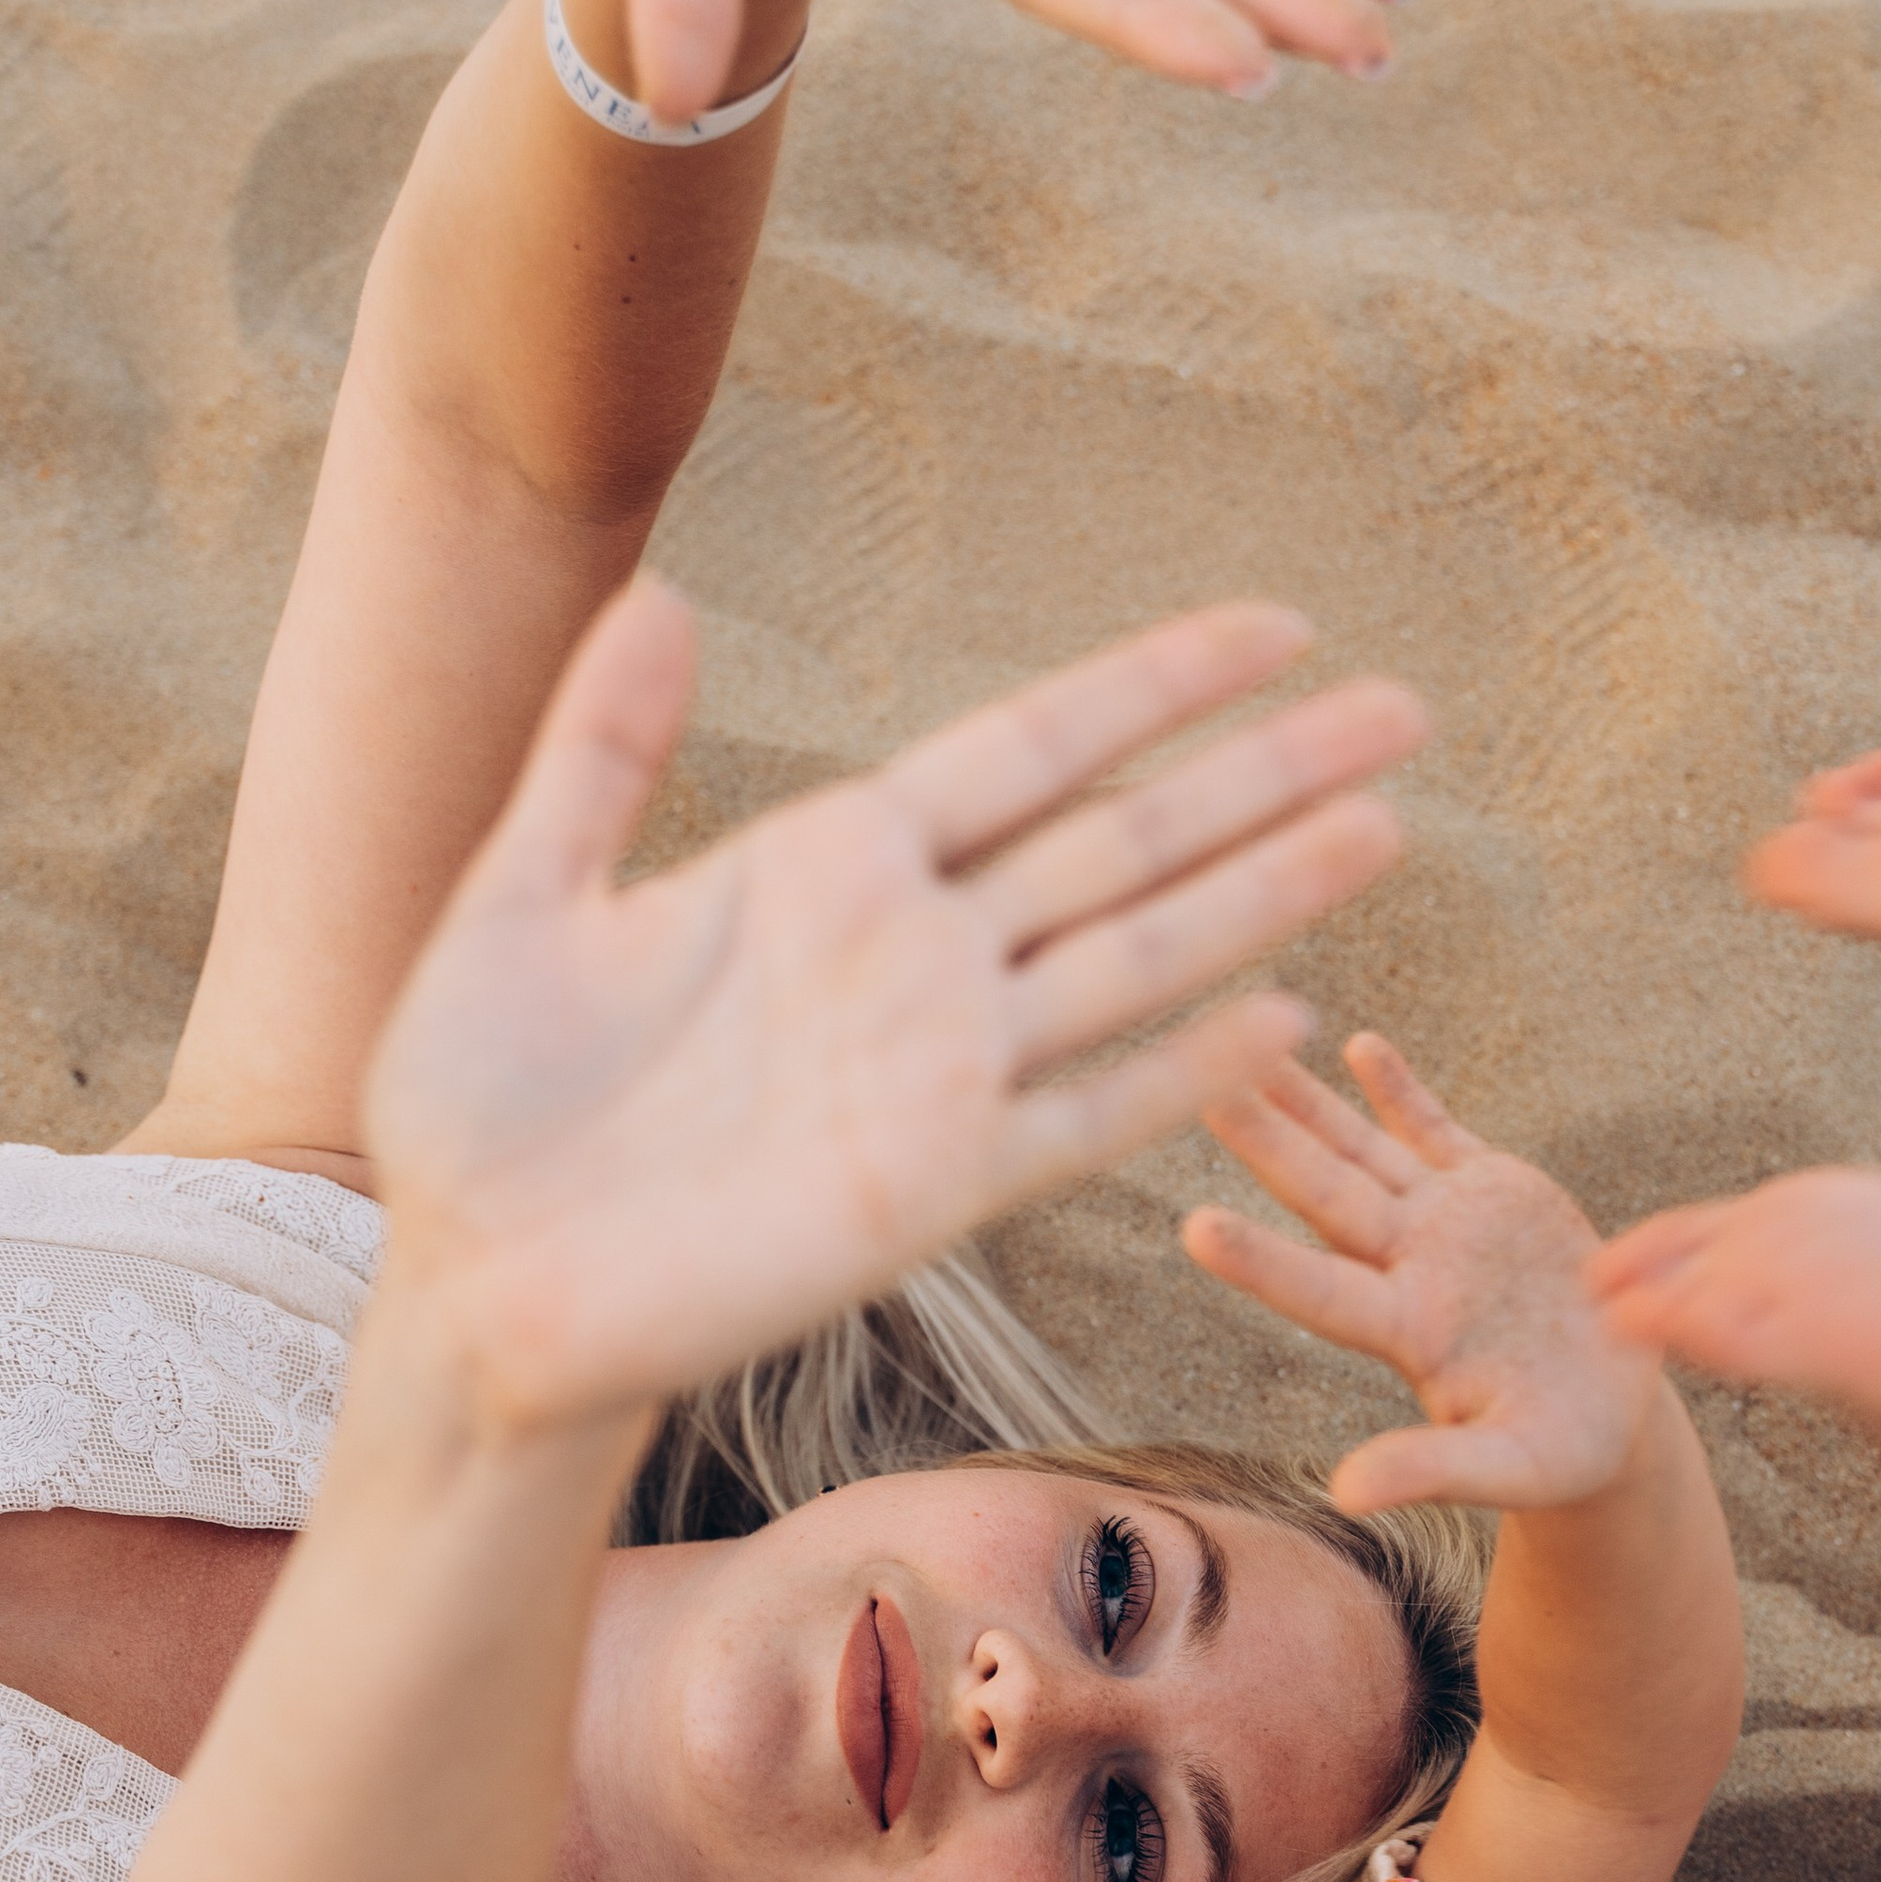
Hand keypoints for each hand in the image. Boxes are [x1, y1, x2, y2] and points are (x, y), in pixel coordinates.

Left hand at [363, 578, 1424, 1429]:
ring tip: (1386, 828)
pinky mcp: (933, 1187)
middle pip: (1131, 837)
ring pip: (1140, 958)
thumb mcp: (522, 899)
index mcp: (830, 864)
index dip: (1158, 686)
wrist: (472, 1284)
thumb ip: (600, 757)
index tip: (1279, 628)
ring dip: (1266, 896)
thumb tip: (662, 597)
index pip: (1035, 747)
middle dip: (1269, 772)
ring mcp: (937, 1071)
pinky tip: (1277, 1020)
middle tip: (1408, 711)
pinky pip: (1086, 1117)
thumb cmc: (475, 1105)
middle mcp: (913, 956)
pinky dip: (1179, 1076)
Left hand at [1183, 1036, 1660, 1511]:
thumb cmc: (1566, 1454)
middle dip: (1268, 1144)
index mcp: (1412, 1334)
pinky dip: (1401, 1090)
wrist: (1610, 1410)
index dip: (1263, 1261)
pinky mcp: (1494, 1193)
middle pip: (1327, 1199)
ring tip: (1249, 1050)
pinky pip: (1436, 1132)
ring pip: (1363, 1153)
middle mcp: (1413, 1270)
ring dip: (1308, 1104)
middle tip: (1201, 1090)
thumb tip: (1347, 1495)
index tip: (1195, 1227)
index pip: (1322, 1292)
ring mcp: (1447, 1226)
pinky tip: (1358, 1046)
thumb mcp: (1514, 1469)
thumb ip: (1434, 1470)